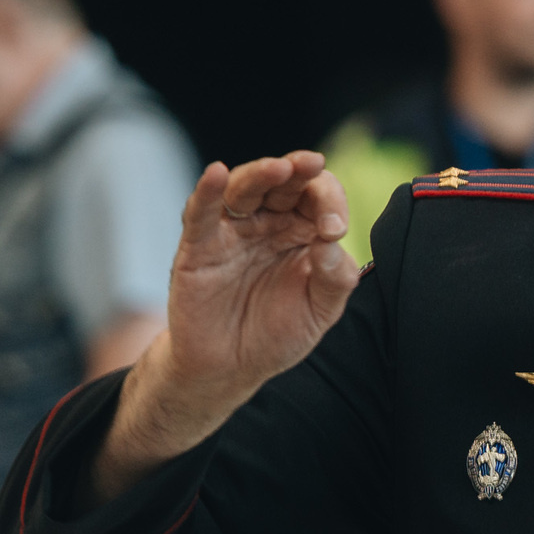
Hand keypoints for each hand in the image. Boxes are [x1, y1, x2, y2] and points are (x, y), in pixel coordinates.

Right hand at [97, 153, 359, 495]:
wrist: (229, 369)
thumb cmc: (277, 333)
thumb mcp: (320, 311)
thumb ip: (335, 278)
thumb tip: (333, 239)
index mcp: (301, 231)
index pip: (317, 197)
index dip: (330, 203)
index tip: (334, 229)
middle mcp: (267, 223)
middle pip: (282, 183)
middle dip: (298, 171)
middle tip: (311, 164)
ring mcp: (232, 232)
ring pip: (243, 190)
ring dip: (260, 174)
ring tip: (279, 169)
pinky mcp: (198, 247)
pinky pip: (200, 214)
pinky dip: (206, 192)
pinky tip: (217, 173)